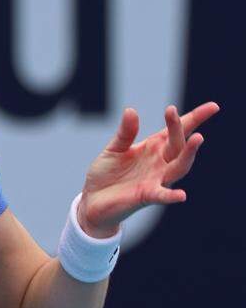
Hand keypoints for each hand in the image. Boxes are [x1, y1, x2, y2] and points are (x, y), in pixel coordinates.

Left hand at [79, 101, 219, 236]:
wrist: (93, 201)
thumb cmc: (108, 174)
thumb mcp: (114, 149)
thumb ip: (125, 133)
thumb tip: (131, 110)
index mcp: (154, 148)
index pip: (177, 131)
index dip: (195, 118)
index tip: (213, 106)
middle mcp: (160, 163)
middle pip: (177, 144)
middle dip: (178, 128)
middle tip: (171, 110)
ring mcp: (156, 180)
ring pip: (178, 167)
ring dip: (188, 154)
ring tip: (197, 138)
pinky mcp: (146, 196)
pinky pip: (161, 195)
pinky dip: (171, 195)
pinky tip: (182, 195)